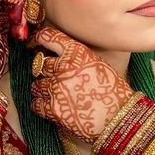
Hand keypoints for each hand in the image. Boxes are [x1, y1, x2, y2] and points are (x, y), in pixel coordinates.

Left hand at [30, 27, 132, 142]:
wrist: (119, 118)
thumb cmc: (113, 91)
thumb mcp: (98, 64)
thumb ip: (78, 57)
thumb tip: (58, 56)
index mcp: (77, 52)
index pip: (49, 37)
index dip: (39, 38)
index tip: (35, 42)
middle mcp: (64, 67)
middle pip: (40, 64)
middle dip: (45, 72)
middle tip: (55, 79)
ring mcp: (56, 88)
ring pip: (36, 85)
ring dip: (43, 90)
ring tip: (57, 96)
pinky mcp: (53, 109)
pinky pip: (36, 104)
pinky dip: (41, 106)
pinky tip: (52, 108)